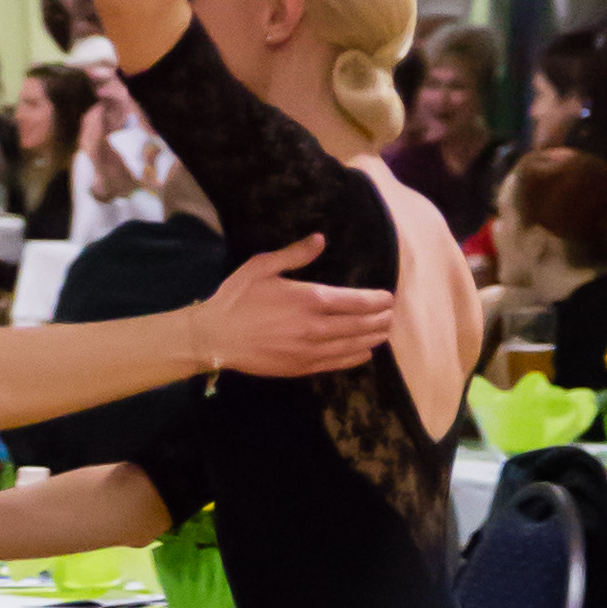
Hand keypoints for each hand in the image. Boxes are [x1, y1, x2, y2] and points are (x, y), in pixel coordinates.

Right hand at [192, 233, 390, 378]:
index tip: (388, 297)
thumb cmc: (236, 298)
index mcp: (310, 298)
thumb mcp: (262, 267)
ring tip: (385, 332)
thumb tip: (320, 240)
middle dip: (380, 319)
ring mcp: (310, 350)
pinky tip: (364, 353)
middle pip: (360, 324)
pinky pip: (336, 363)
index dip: (377, 300)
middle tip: (391, 315)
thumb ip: (294, 254)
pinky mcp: (301, 367)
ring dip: (373, 338)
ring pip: (353, 345)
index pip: (357, 301)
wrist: (215, 337)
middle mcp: (317, 327)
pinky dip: (354, 358)